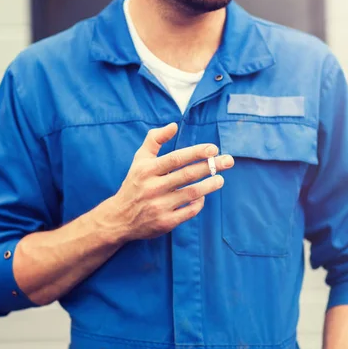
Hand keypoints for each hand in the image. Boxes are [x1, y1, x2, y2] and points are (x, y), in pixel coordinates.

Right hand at [99, 123, 233, 242]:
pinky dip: (199, 203)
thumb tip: (174, 125)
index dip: (196, 152)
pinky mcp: (164, 223)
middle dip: (211, 166)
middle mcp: (152, 188)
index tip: (213, 148)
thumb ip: (155, 139)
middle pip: (187, 175)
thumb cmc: (134, 183)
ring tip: (220, 179)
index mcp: (147, 170)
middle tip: (228, 161)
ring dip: (210, 185)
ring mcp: (159, 206)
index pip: (176, 158)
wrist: (119, 218)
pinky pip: (188, 211)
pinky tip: (203, 196)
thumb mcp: (139, 159)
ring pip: (191, 193)